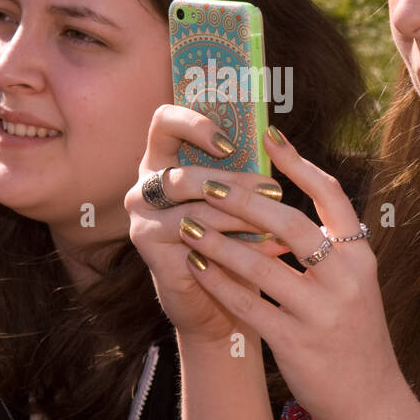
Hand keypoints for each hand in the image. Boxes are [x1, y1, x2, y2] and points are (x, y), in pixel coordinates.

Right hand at [125, 105, 290, 345]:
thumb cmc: (230, 236)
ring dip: (241, 218)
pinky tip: (269, 249)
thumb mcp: (235, 195)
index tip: (231, 145)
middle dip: (233, 185)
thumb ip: (242, 168)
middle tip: (273, 190)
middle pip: (182, 176)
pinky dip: (238, 246)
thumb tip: (275, 139)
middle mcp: (144, 188)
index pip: (165, 122)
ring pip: (194, 213)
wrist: (216, 296)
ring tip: (278, 224)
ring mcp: (142, 221)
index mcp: (161, 161)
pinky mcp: (151, 252)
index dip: (195, 125)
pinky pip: (197, 243)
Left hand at [175, 126, 406, 419]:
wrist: (371, 402)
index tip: (269, 135)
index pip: (330, 195)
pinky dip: (218, 282)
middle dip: (243, 200)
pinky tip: (195, 266)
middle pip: (289, 224)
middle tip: (207, 183)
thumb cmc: (354, 336)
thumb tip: (283, 205)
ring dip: (218, 242)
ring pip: (261, 265)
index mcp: (359, 256)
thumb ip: (327, 247)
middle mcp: (345, 279)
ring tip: (187, 224)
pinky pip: (248, 304)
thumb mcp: (354, 285)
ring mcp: (321, 313)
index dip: (298, 163)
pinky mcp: (295, 343)